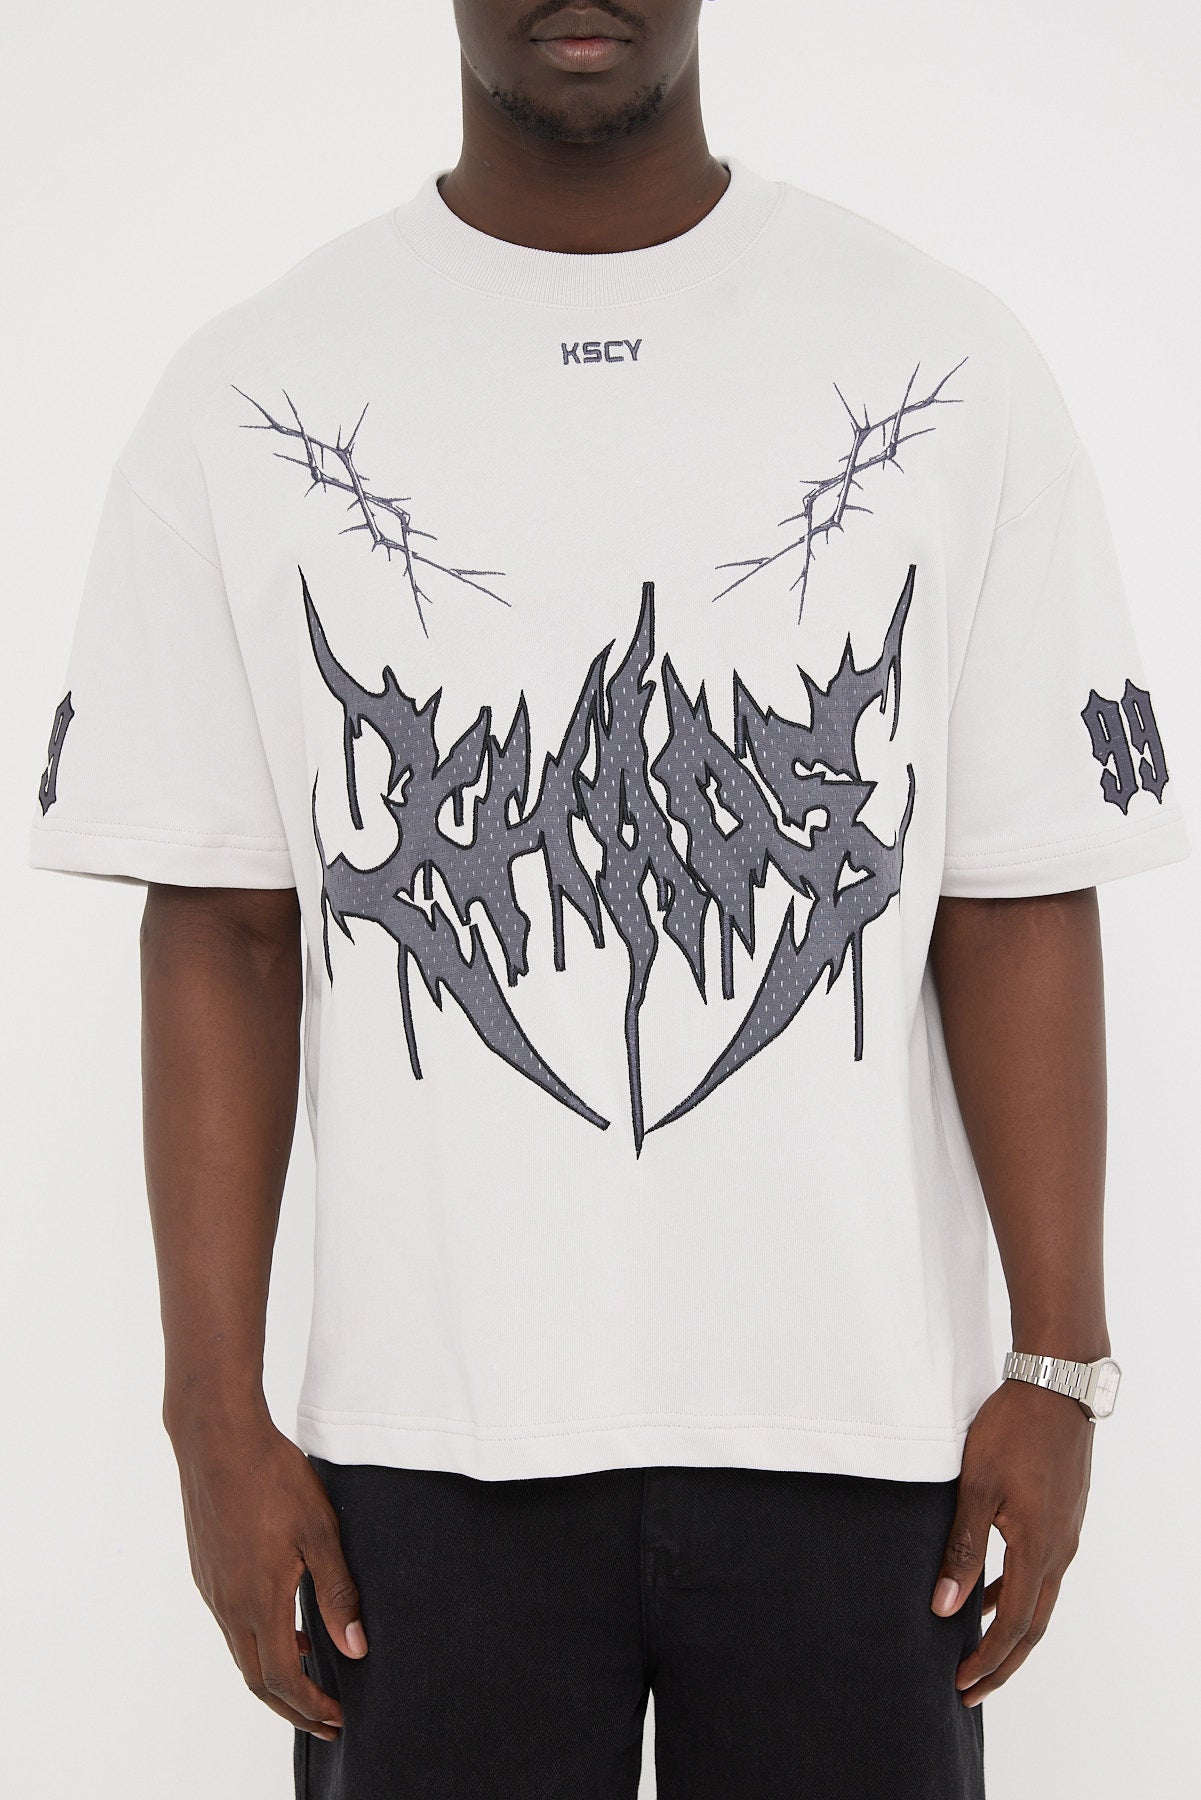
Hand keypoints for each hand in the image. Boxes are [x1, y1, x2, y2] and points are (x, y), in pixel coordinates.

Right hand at [168, 1406, 367, 1740]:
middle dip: (291, 1705)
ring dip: (272, 1671)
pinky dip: (256, 1639)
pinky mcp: (205, 1567)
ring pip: (240, 1650)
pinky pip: (230, 1622)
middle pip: (255, 1677)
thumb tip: (356, 1648)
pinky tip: (283, 1621)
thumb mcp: (320, 1531)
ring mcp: (211, 1586)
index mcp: (258, 1600)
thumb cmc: (273, 1476)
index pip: (281, 1678)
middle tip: (324, 1719)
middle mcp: (227, 1602)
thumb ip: (338, 1592)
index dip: (309, 1706)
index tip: (336, 1719)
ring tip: (310, 1672)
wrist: (217, 1436)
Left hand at [931, 1378, 1093, 1705]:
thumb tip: (944, 1606)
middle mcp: (1059, 1550)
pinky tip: (989, 1591)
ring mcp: (1064, 1533)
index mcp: (1039, 1549)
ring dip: (1009, 1628)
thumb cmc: (1012, 1430)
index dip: (988, 1660)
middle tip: (971, 1689)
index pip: (1014, 1625)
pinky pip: (1040, 1571)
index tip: (962, 1685)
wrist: (1056, 1386)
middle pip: (1033, 1624)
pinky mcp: (1062, 1515)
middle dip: (1002, 1661)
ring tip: (977, 1649)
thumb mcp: (977, 1488)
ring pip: (1038, 1598)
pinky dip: (1016, 1593)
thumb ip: (962, 1549)